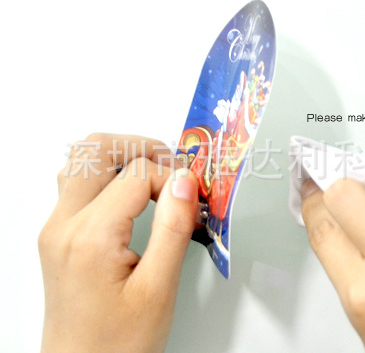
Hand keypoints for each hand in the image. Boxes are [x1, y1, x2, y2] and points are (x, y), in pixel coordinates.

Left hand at [38, 133, 199, 352]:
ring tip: (156, 176)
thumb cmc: (117, 342)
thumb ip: (173, 229)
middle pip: (94, 150)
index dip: (172, 178)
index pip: (135, 175)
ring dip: (120, 157)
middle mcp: (63, 226)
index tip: (193, 199)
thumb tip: (183, 181)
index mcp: (89, 238)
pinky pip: (77, 186)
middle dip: (140, 147)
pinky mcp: (57, 237)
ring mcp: (55, 230)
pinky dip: (109, 176)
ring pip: (80, 162)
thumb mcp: (158, 289)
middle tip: (173, 167)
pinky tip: (136, 195)